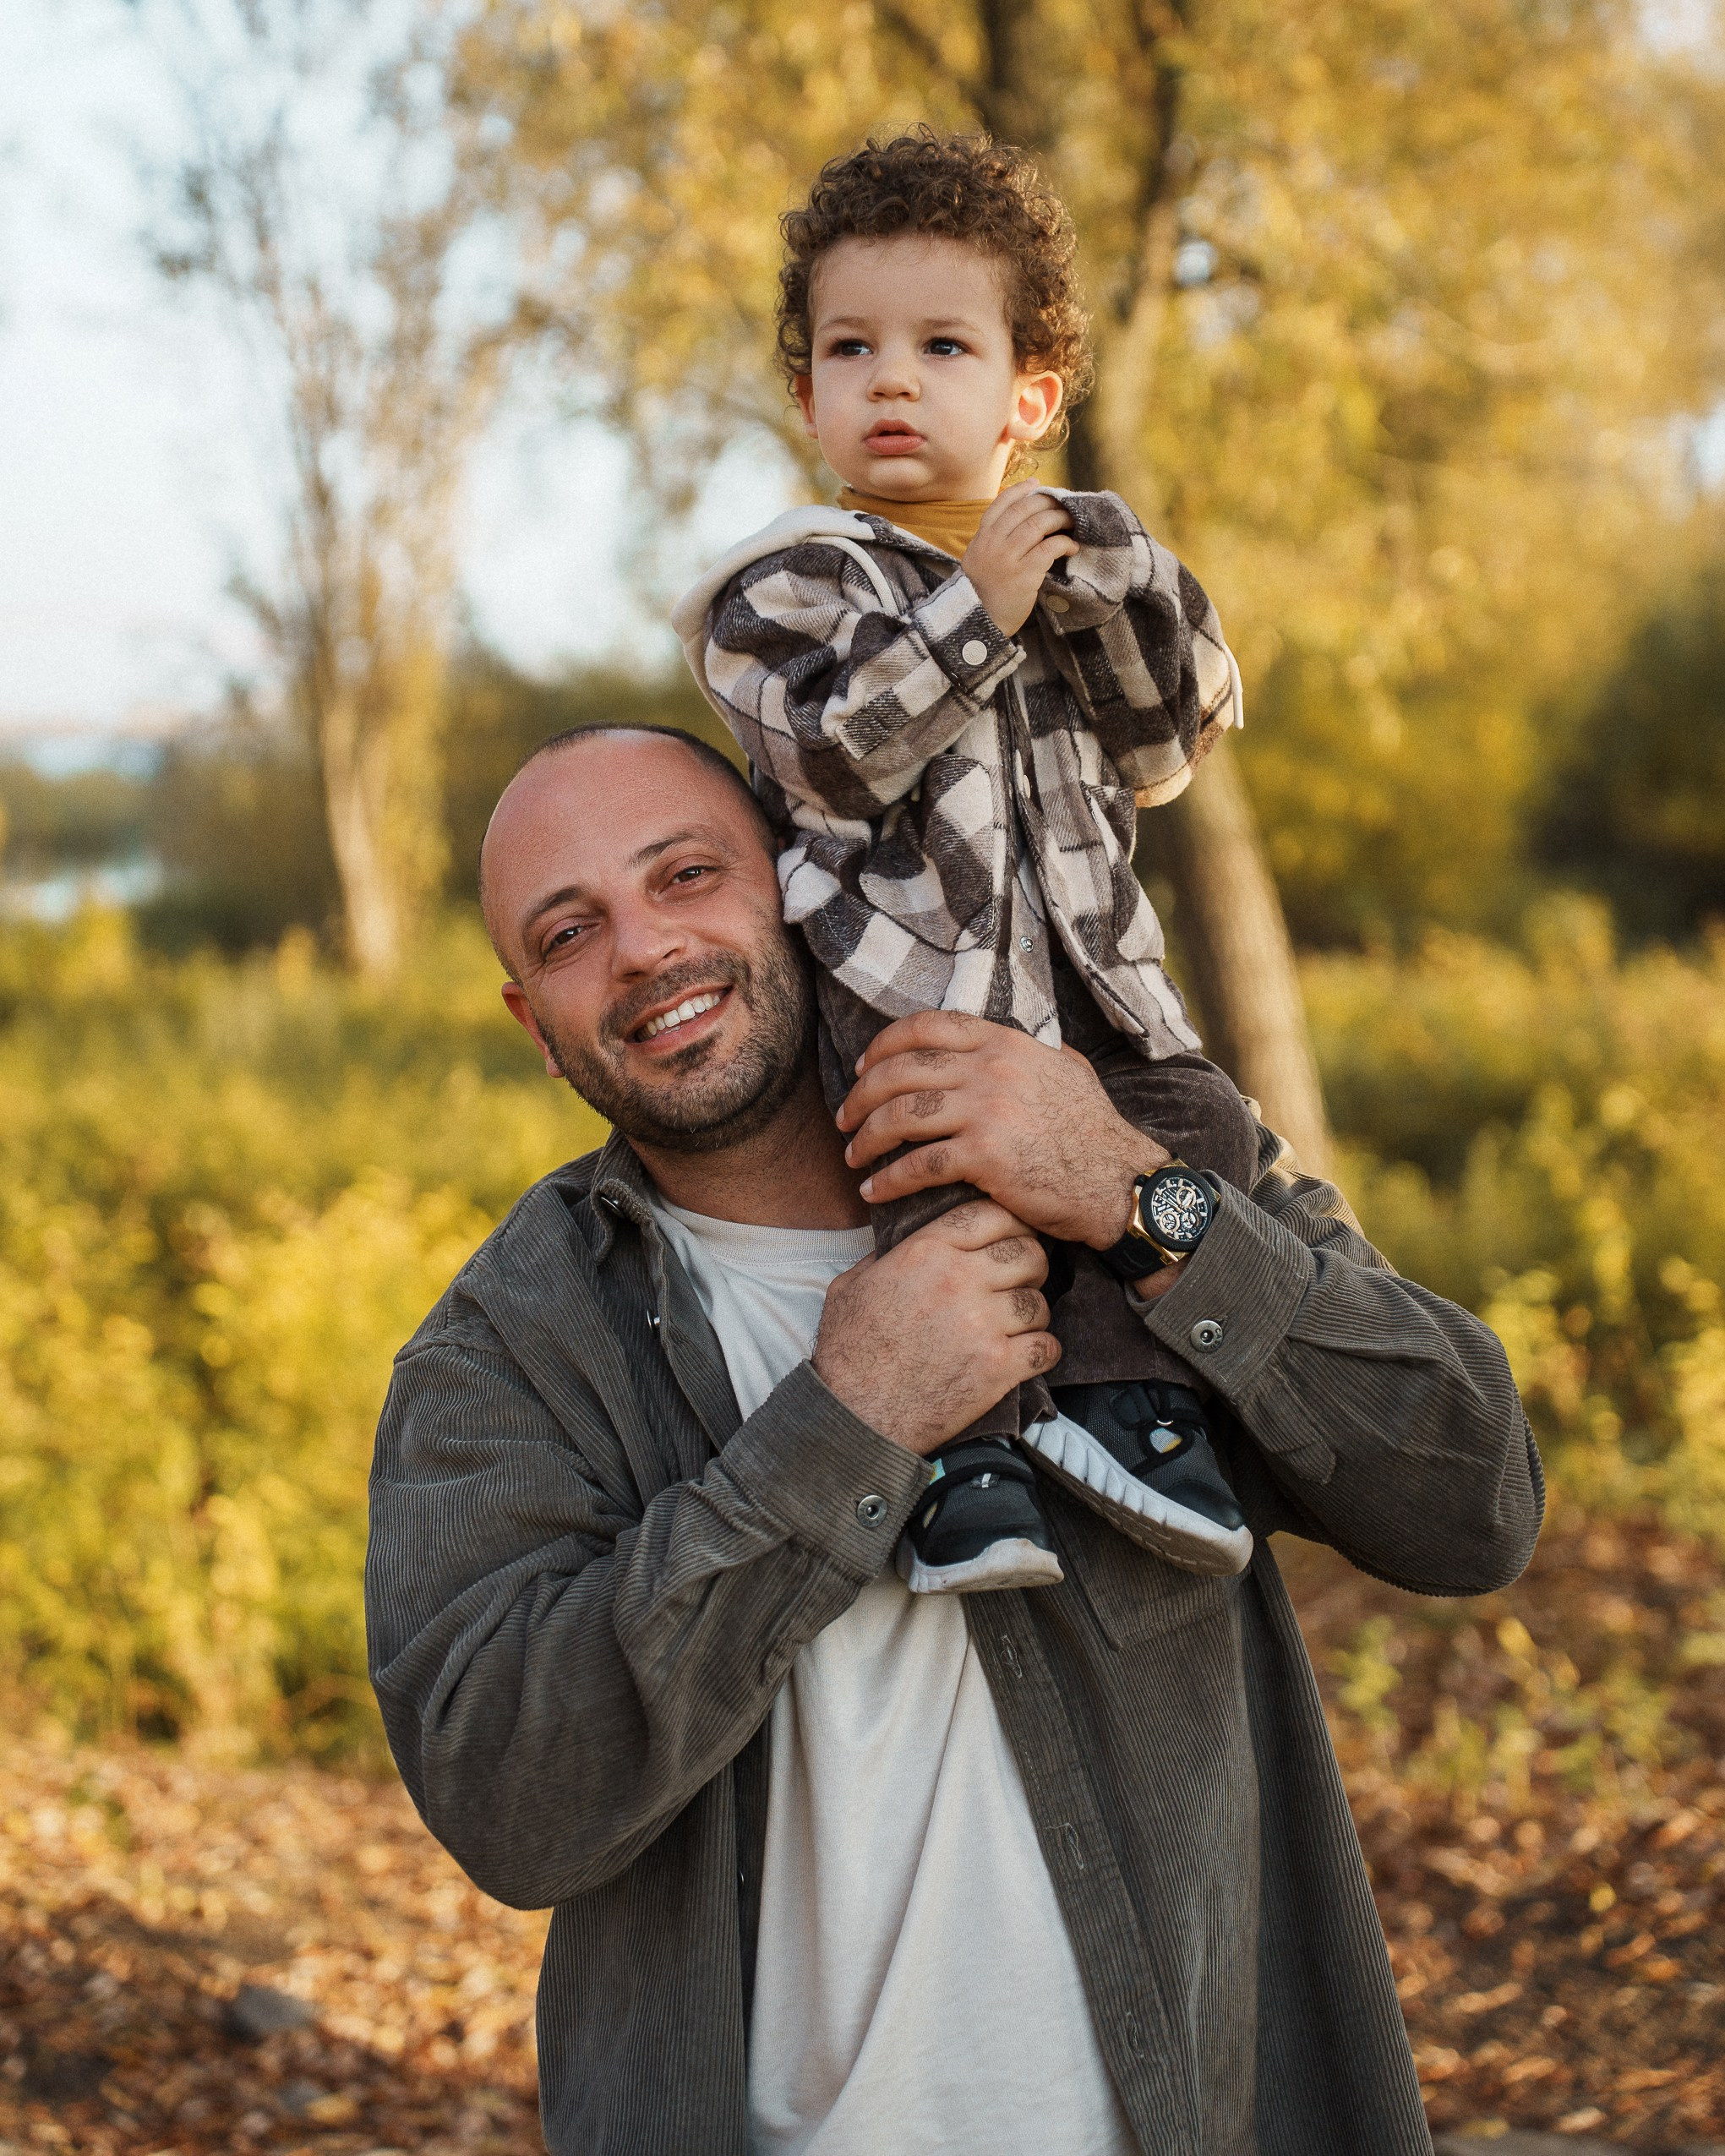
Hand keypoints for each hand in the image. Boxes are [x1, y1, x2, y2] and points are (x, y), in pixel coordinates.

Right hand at [811, 1200, 1057, 1454]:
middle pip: (1027, 1253)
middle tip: (1021, 1283)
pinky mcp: (997, 1367)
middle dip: (1030, 1267)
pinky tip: (1029, 1355)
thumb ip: (880, 1257)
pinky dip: (1043, 1352)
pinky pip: (1045, 1347)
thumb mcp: (850, 1287)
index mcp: (925, 1252)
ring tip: (1018, 1326)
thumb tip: (896, 1244)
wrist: (854, 1414)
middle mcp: (958, 1280)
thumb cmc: (848, 1352)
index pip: (989, 1214)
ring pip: (1038, 1302)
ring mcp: (981, 1324)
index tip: (1010, 1238)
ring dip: (1033, 1314)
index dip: (1009, 1223)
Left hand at [837, 1010, 1168, 1254]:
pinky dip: (888, 1179)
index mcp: (1004, 1043)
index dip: (884, 1045)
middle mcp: (990, 1068)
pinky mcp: (984, 1155)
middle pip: (901, 1070)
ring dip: (867, 1136)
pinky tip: (874, 1190)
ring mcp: (986, 1110)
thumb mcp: (1065, 1068)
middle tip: (845, 1118)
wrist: (1119, 1179)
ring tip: (853, 1155)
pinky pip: (919, 1164)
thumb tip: (998, 1042)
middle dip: (862, 1095)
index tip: (863, 1067)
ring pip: (901, 1115)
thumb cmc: (1093, 1130)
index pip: (926, 1027)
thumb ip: (1024, 1052)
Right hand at [961, 482, 1077, 635]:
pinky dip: (1064, 543)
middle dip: (1047, 503)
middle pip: (1024, 510)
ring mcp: (1008, 558)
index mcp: (981, 539)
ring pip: (1039, 524)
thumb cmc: (984, 593)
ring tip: (1071, 522)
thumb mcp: (979, 561)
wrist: (979, 623)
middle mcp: (992, 544)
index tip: (1036, 485)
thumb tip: (1023, 521)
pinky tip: (1071, 547)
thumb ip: (994, 541)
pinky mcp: (1024, 575)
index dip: (1020, 491)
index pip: (1001, 505)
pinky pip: (1050, 548)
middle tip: (1063, 505)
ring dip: (1060, 519)